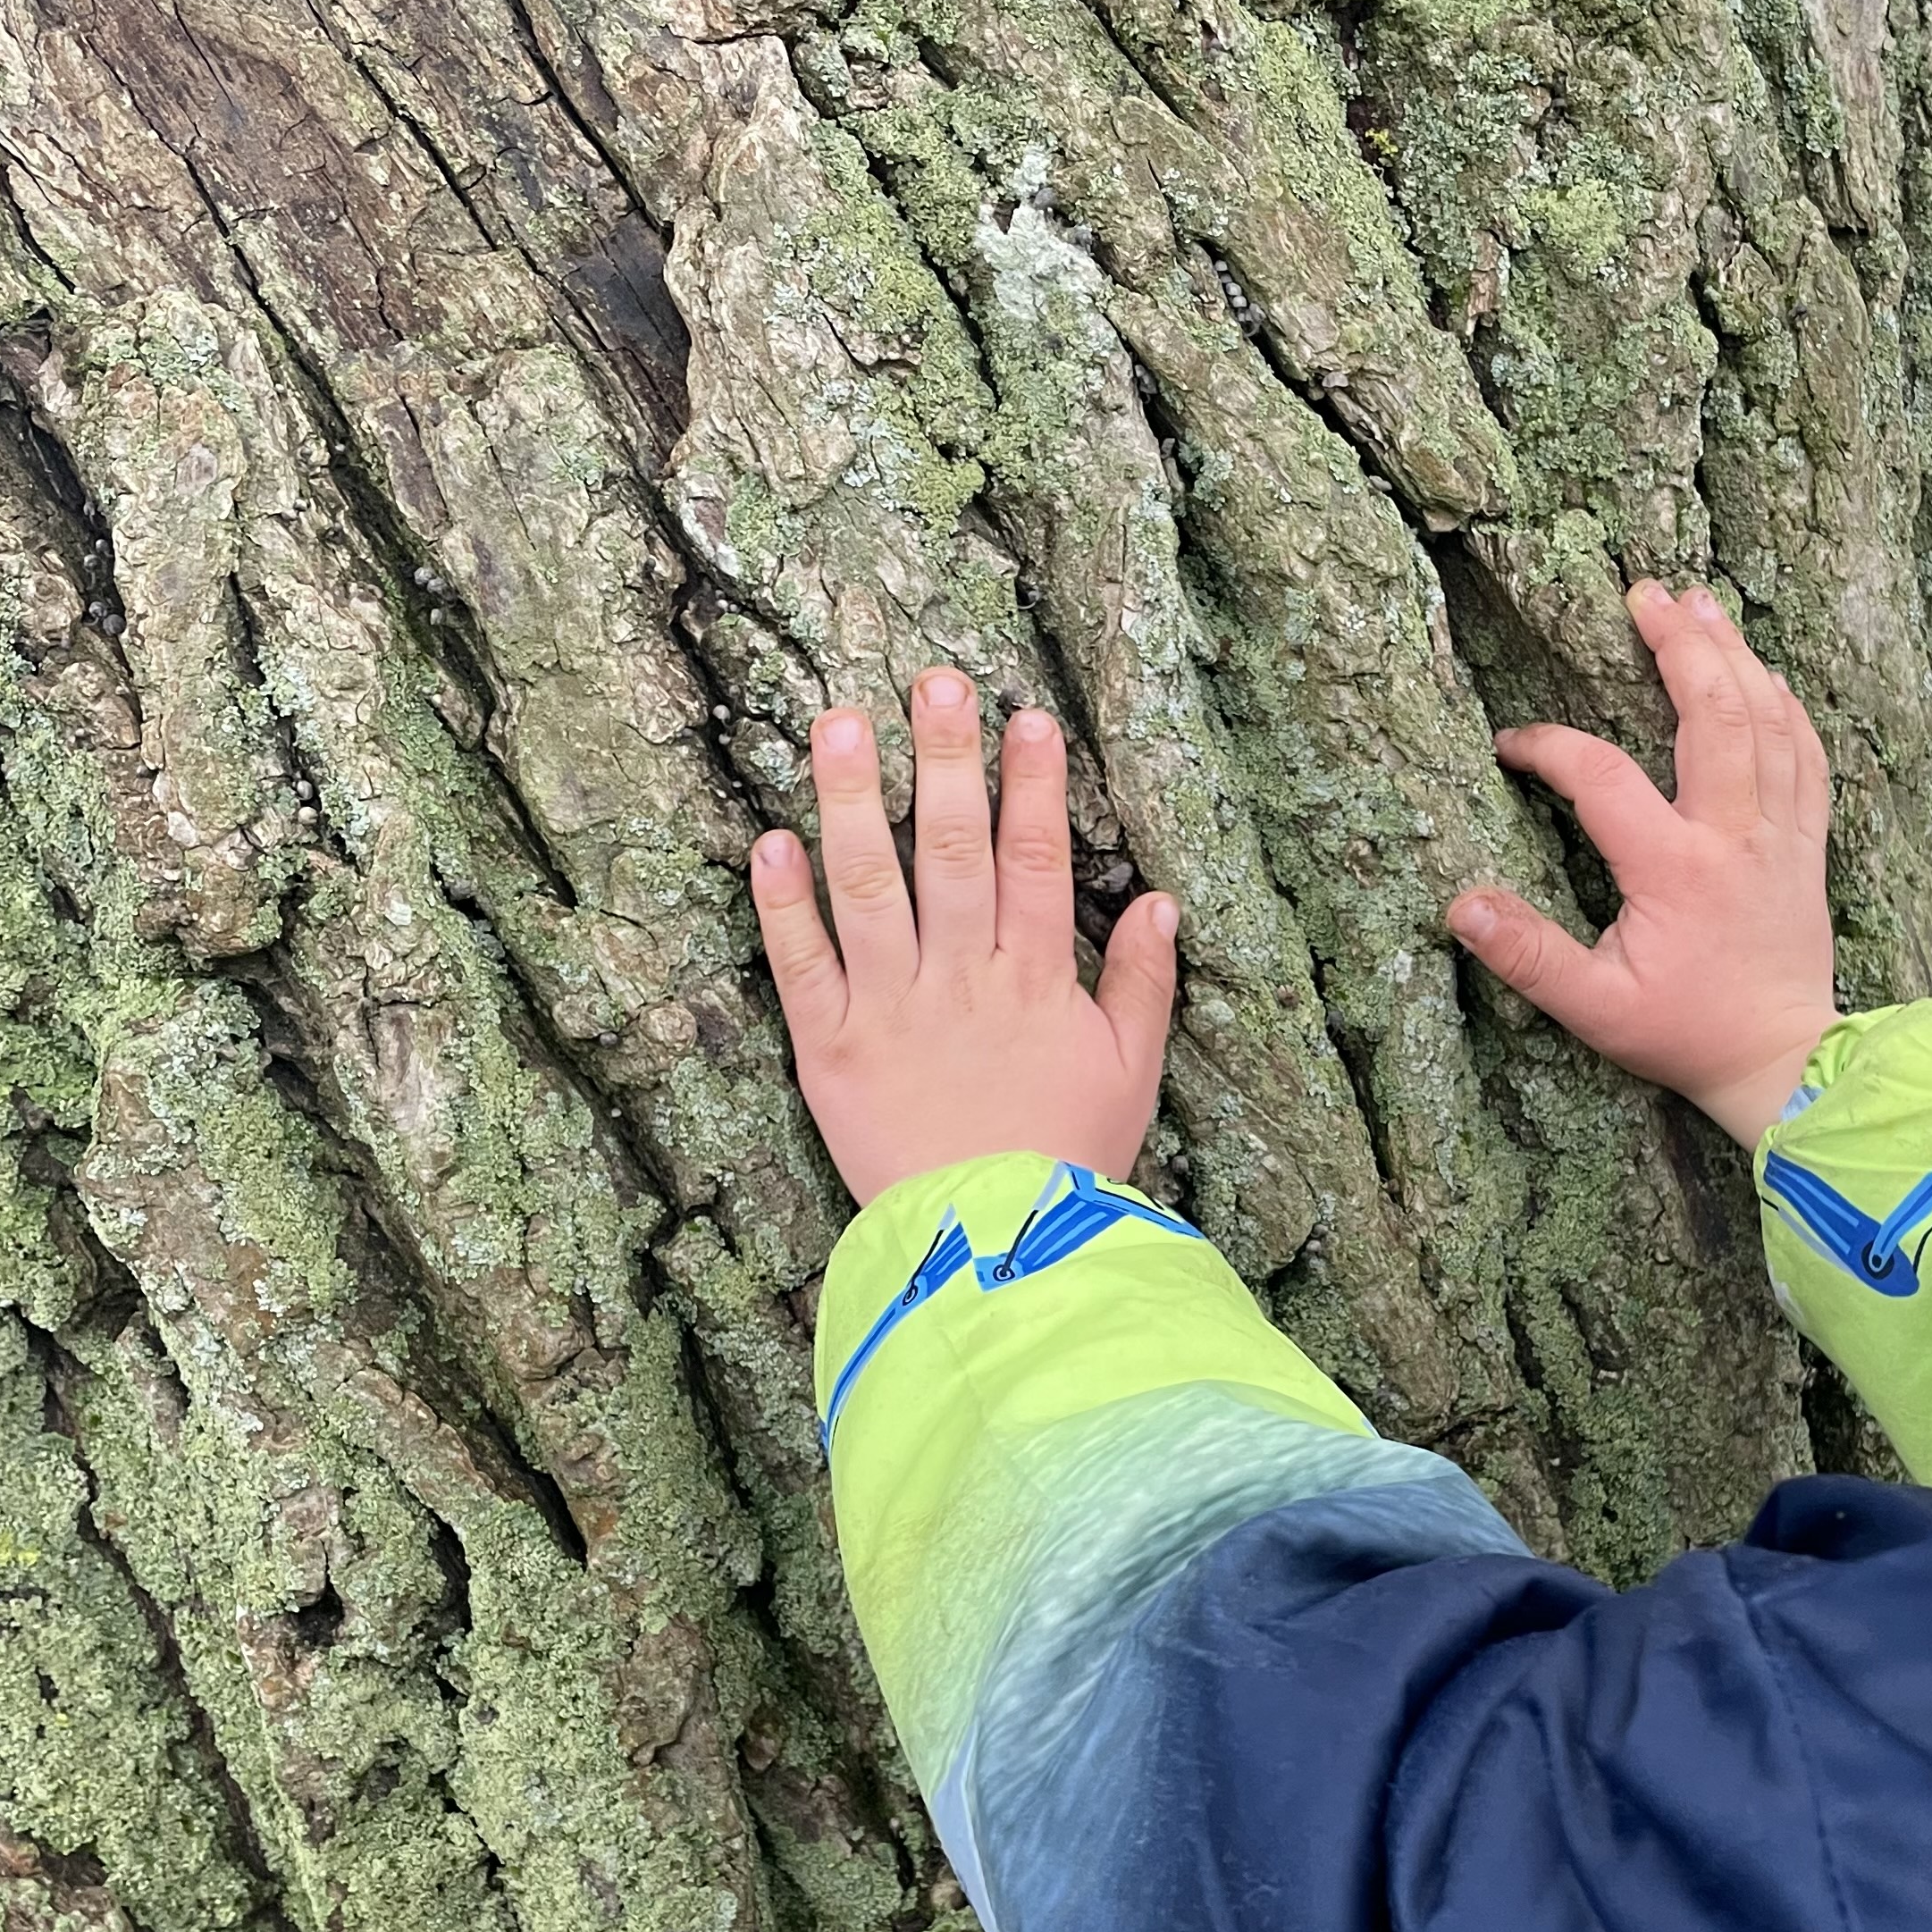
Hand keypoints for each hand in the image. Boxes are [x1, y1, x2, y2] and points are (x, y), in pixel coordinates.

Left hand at [750, 672, 1178, 1208]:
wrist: (991, 1251)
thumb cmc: (1066, 1163)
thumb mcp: (1130, 1076)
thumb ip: (1144, 987)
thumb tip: (1160, 903)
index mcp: (1037, 982)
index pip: (1035, 862)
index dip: (1030, 786)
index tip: (1024, 719)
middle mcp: (962, 980)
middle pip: (951, 851)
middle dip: (943, 759)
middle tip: (933, 680)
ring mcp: (890, 1010)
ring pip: (870, 887)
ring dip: (851, 801)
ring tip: (839, 724)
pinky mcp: (829, 1049)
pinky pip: (802, 965)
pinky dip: (783, 904)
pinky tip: (771, 841)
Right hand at [1447, 583, 1836, 1151]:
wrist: (1783, 1064)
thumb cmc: (1685, 1035)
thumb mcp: (1594, 1009)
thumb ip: (1527, 954)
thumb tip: (1460, 904)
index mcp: (1676, 870)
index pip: (1603, 779)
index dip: (1552, 748)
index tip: (1512, 744)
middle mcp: (1736, 837)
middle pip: (1716, 713)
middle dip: (1680, 645)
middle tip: (1645, 591)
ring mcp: (1781, 835)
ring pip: (1769, 720)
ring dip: (1735, 655)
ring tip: (1701, 602)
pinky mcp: (1807, 845)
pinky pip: (1806, 754)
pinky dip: (1784, 705)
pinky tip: (1763, 673)